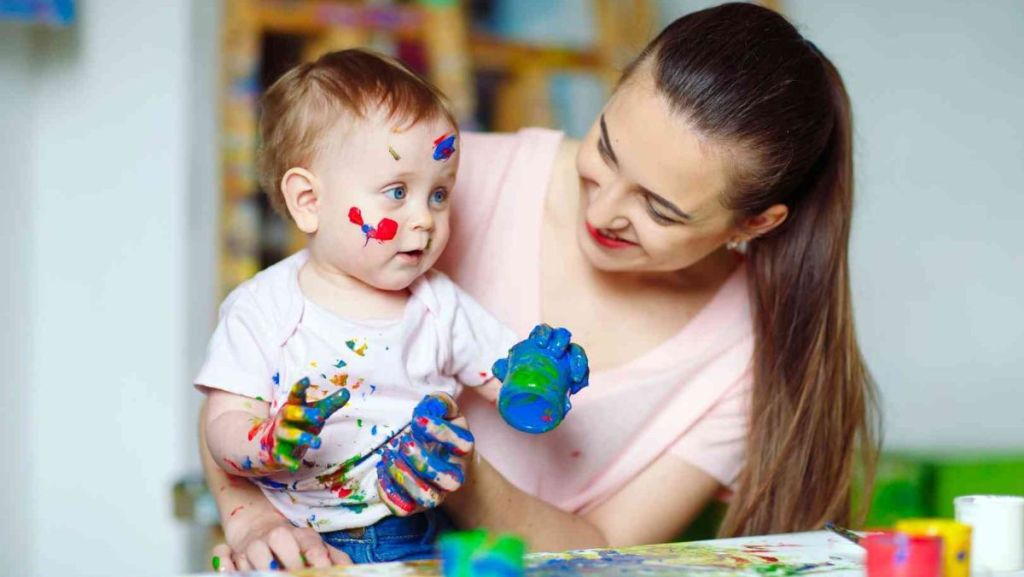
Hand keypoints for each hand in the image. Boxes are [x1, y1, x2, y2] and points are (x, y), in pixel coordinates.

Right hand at [212, 509, 350, 570]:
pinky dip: (226, 563)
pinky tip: (235, 567)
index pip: (312, 544)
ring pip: (255, 552)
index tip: (323, 570)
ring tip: (272, 574)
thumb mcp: (318, 548)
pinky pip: (225, 556)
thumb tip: (351, 572)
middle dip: (290, 561)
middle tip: (296, 574)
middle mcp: (278, 536)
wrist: (260, 529)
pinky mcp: (235, 554)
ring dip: (262, 566)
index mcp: (303, 536)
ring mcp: (255, 545)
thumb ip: (335, 559)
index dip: (318, 559)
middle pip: (281, 540)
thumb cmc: (296, 546)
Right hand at [254, 377, 349, 471]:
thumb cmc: (301, 423)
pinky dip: (289, 462)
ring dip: (302, 438)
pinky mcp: (279, 452)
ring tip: (318, 443)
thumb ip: (330, 404)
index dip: (299, 387)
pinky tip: (296, 466)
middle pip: (292, 413)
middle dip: (304, 414)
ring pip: (289, 435)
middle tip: (320, 416)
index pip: (295, 395)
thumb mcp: (316, 412)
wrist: (275, 444)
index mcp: (293, 406)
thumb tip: (347, 391)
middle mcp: (284, 418)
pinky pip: (283, 457)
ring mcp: (280, 435)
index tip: (305, 379)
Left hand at [375, 394, 473, 515]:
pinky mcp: (416, 506)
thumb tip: (432, 404)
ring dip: (405, 478)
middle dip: (423, 460)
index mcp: (464, 449)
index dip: (439, 430)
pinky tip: (382, 469)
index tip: (417, 419)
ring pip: (427, 497)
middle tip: (403, 442)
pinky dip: (389, 491)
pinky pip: (403, 508)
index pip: (461, 443)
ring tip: (389, 458)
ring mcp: (437, 493)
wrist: (444, 464)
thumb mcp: (446, 413)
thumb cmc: (443, 433)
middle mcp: (455, 475)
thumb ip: (441, 403)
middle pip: (448, 479)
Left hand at [491, 324, 588, 432]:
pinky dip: (582, 377)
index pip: (543, 330)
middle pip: (563, 335)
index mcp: (541, 340)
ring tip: (574, 375)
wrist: (533, 390)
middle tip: (556, 353)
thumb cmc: (522, 374)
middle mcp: (557, 344)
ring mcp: (569, 357)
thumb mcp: (511, 371)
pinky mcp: (577, 370)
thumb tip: (498, 367)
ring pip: (577, 351)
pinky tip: (578, 386)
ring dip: (578, 360)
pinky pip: (584, 370)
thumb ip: (502, 368)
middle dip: (561, 341)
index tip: (541, 344)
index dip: (544, 333)